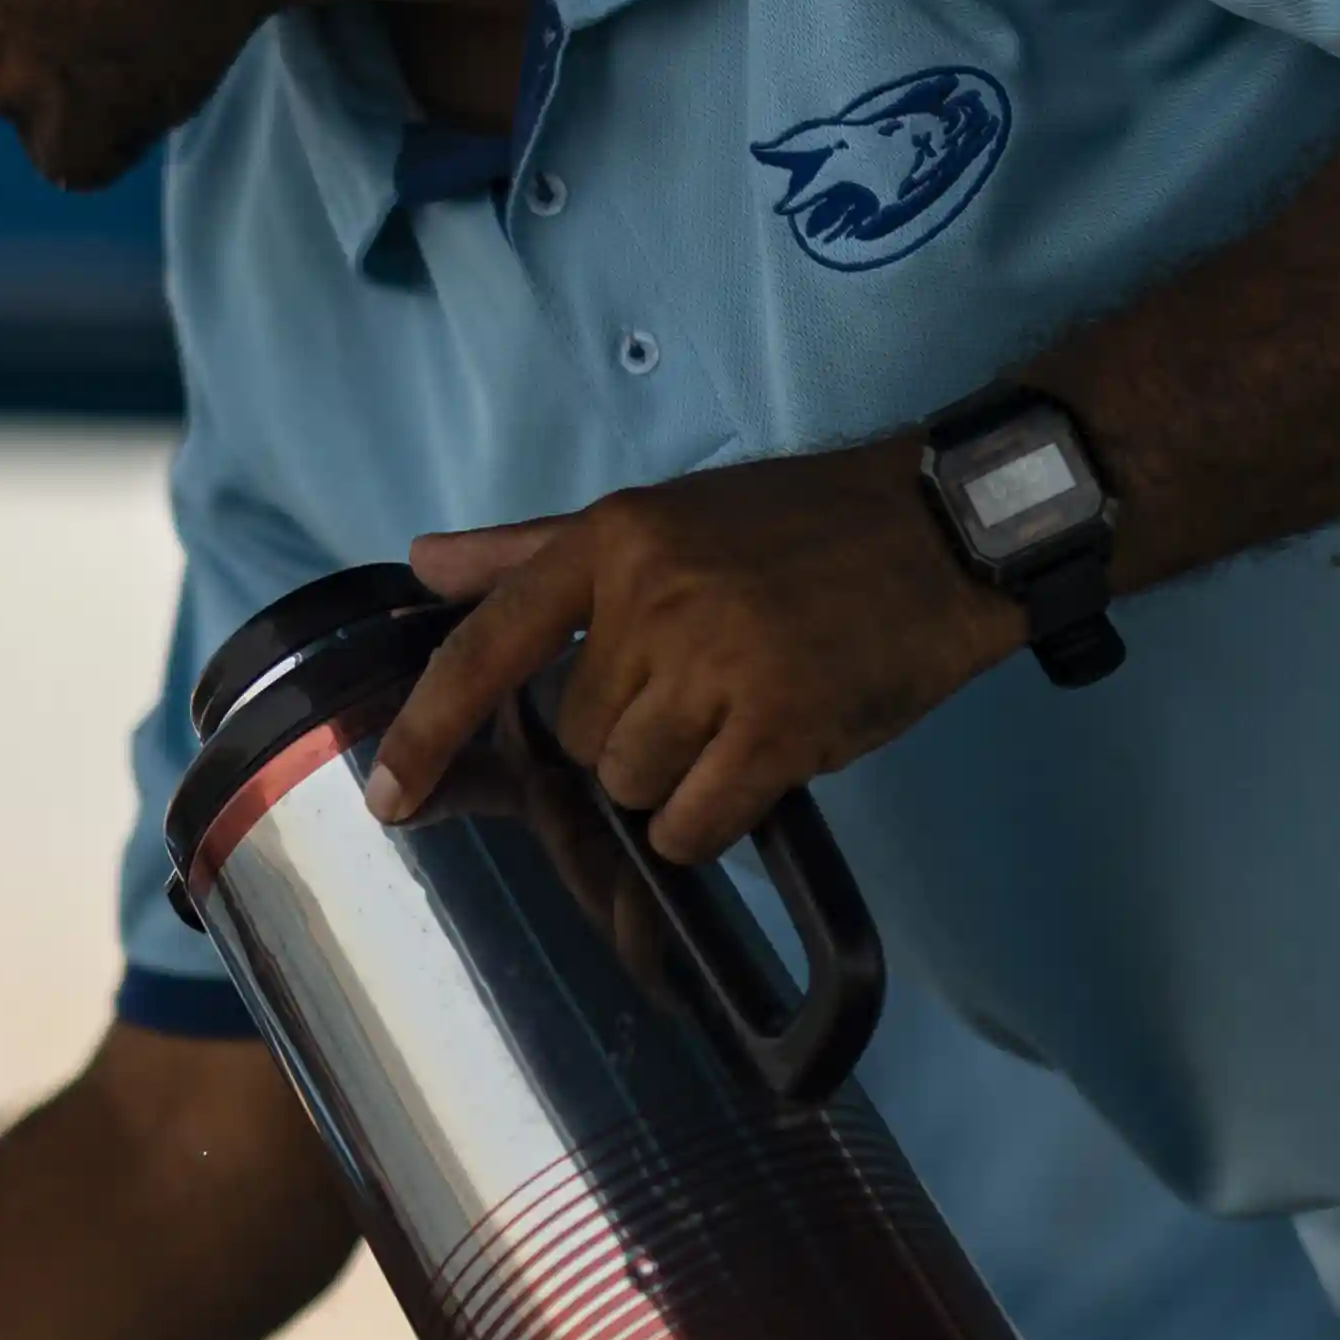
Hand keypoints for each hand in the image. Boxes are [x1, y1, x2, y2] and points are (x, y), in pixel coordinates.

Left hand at [373, 438, 1017, 862]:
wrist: (949, 526)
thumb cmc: (798, 529)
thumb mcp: (662, 514)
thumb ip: (532, 551)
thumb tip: (421, 564)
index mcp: (613, 540)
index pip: (488, 646)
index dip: (427, 731)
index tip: (389, 798)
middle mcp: (652, 596)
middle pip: (583, 740)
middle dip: (636, 737)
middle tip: (713, 687)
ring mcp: (719, 659)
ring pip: (635, 786)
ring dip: (682, 779)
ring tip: (747, 715)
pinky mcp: (783, 722)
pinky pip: (697, 825)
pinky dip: (717, 819)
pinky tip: (764, 766)